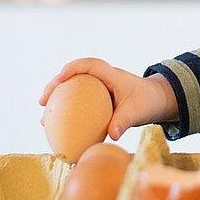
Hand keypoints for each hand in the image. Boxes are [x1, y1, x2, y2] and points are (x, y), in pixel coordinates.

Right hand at [39, 57, 178, 139]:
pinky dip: (66, 111)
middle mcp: (102, 78)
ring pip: (72, 89)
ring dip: (57, 100)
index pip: (90, 65)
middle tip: (43, 101)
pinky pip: (77, 101)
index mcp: (111, 75)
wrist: (156, 101)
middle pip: (74, 75)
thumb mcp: (137, 112)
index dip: (73, 68)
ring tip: (44, 119)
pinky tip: (57, 128)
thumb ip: (124, 121)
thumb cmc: (147, 102)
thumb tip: (111, 135)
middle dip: (55, 85)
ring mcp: (97, 88)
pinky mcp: (96, 99)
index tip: (60, 78)